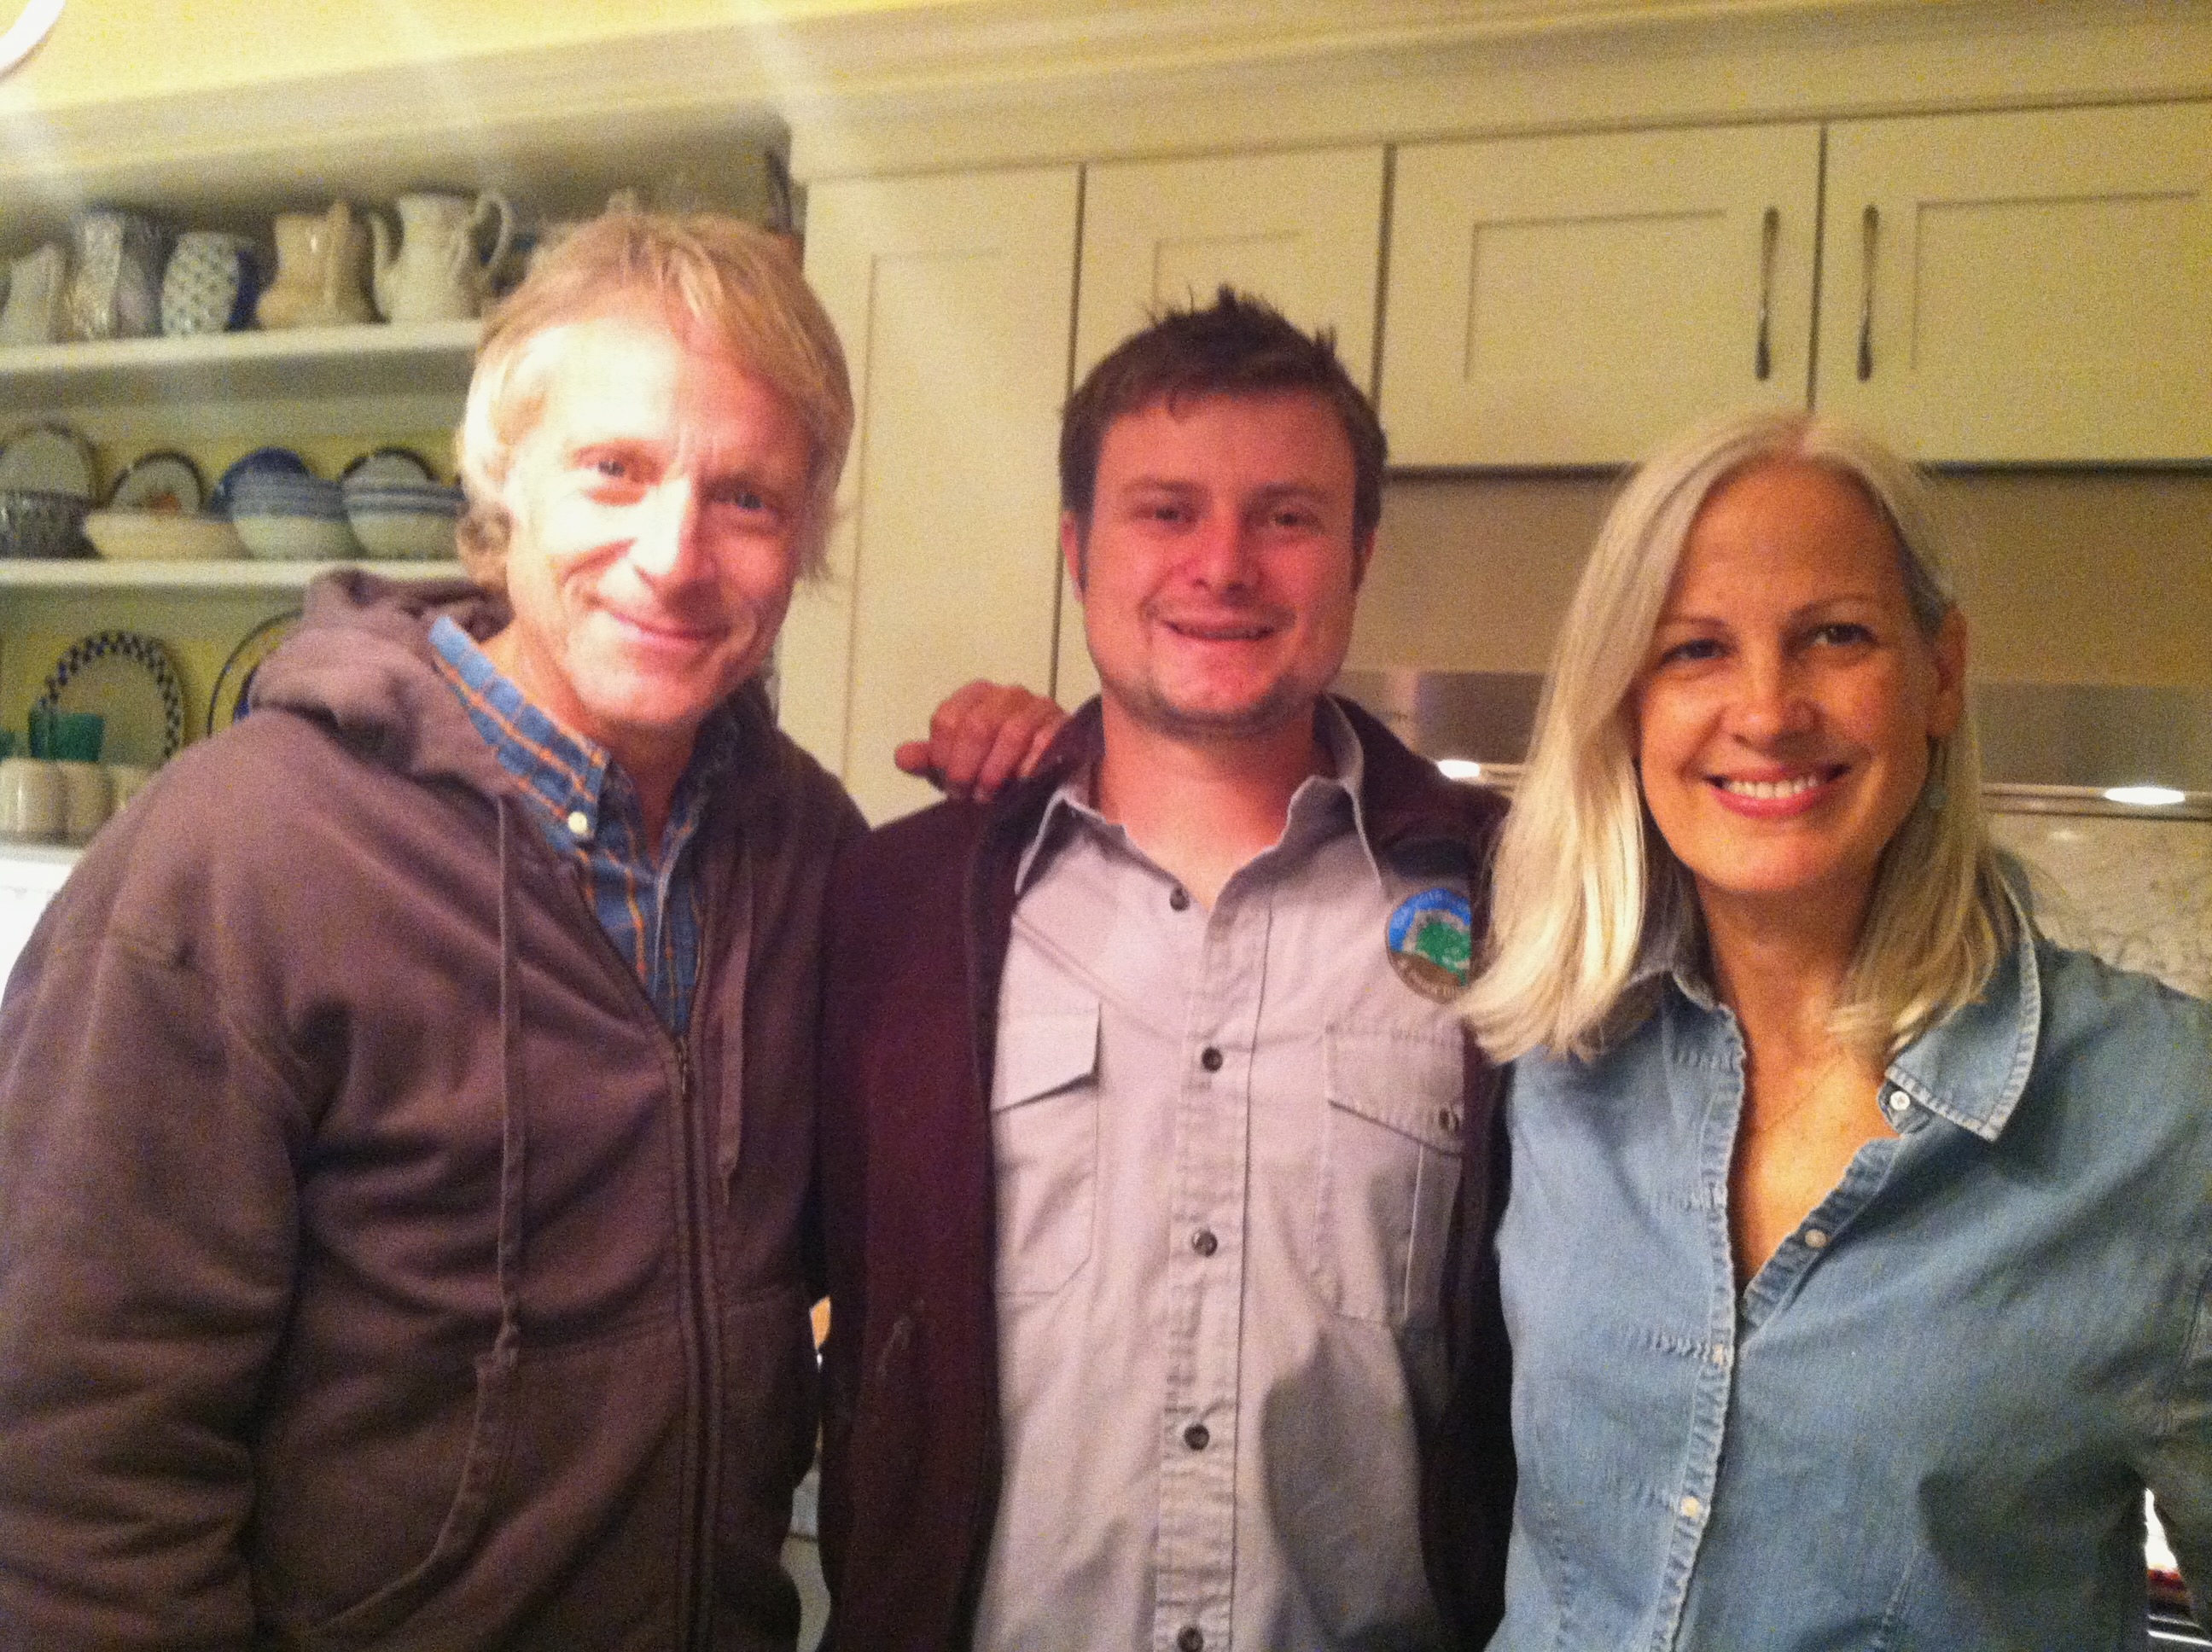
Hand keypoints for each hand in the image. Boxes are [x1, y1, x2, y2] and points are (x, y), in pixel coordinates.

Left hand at [895, 680, 1066, 801]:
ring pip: (1012, 733)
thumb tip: (902, 758)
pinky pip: (1044, 743)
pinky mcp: (1064, 725)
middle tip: (965, 795)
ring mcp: (1038, 706)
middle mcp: (1006, 694)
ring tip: (988, 795)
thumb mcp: (957, 765)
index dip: (943, 755)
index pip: (947, 718)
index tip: (947, 782)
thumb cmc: (994, 766)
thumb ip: (930, 760)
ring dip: (995, 772)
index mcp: (976, 696)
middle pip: (977, 725)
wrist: (1045, 775)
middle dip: (967, 767)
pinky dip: (1027, 769)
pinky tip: (1019, 785)